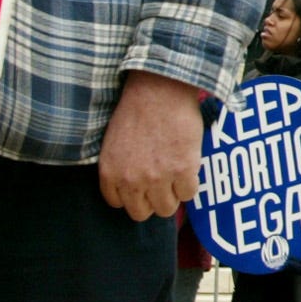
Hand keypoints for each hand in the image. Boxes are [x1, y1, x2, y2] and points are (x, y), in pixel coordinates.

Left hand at [97, 71, 203, 220]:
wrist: (161, 89)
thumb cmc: (138, 108)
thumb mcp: (114, 142)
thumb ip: (120, 167)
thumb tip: (134, 184)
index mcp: (110, 172)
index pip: (118, 203)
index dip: (133, 195)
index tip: (142, 186)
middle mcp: (131, 180)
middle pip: (142, 212)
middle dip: (152, 200)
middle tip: (161, 183)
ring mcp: (158, 178)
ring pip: (166, 208)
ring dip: (172, 194)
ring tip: (176, 174)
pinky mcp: (183, 171)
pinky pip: (188, 195)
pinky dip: (190, 184)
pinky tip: (188, 166)